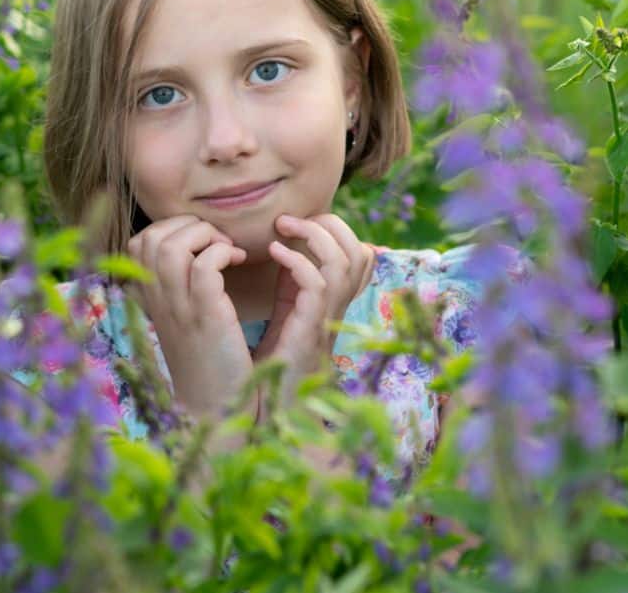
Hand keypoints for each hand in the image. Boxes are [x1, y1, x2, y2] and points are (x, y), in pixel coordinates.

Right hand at [125, 215, 253, 419]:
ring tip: (228, 250)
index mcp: (151, 300)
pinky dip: (222, 253)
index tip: (203, 245)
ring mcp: (178, 309)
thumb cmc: (210, 364)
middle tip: (219, 243)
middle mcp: (157, 302)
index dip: (171, 230)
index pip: (138, 243)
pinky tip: (240, 262)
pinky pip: (203, 266)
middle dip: (189, 226)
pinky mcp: (205, 317)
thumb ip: (181, 291)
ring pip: (170, 245)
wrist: (217, 410)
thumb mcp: (185, 323)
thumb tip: (198, 259)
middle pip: (150, 237)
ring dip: (204, 235)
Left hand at [253, 214, 371, 385]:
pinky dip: (297, 260)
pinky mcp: (310, 328)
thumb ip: (291, 282)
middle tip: (287, 221)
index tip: (296, 224)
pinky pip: (318, 283)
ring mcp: (328, 317)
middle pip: (359, 251)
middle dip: (328, 224)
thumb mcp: (286, 312)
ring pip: (344, 261)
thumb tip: (284, 245)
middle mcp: (338, 307)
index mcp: (334, 300)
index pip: (358, 253)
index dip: (335, 229)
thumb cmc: (272, 362)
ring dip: (314, 235)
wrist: (267, 406)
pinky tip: (273, 253)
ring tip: (281, 228)